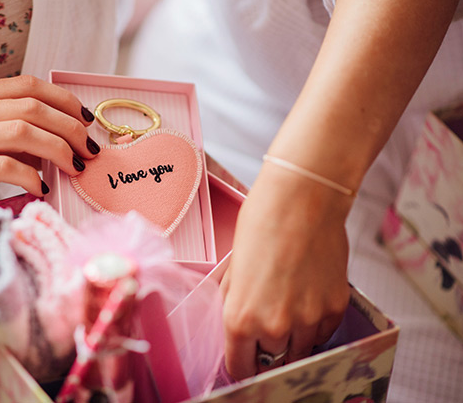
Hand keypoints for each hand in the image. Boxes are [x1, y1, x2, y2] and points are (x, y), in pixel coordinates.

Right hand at [0, 75, 98, 228]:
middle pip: (32, 107)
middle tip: (89, 149)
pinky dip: (31, 176)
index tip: (85, 118)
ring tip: (74, 167)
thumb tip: (49, 147)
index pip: (27, 86)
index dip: (63, 99)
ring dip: (59, 150)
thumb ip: (3, 134)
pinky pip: (4, 167)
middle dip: (71, 127)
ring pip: (23, 132)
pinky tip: (42, 188)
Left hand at [220, 164, 351, 379]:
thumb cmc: (262, 224)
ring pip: (300, 351)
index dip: (242, 363)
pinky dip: (315, 323)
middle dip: (267, 347)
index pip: (240, 368)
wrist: (303, 199)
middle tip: (268, 321)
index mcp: (240, 319)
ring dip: (293, 338)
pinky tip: (307, 296)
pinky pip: (323, 332)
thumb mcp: (232, 268)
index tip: (246, 357)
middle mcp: (275, 327)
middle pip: (272, 361)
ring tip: (288, 304)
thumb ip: (233, 303)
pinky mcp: (335, 307)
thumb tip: (236, 326)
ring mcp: (309, 320)